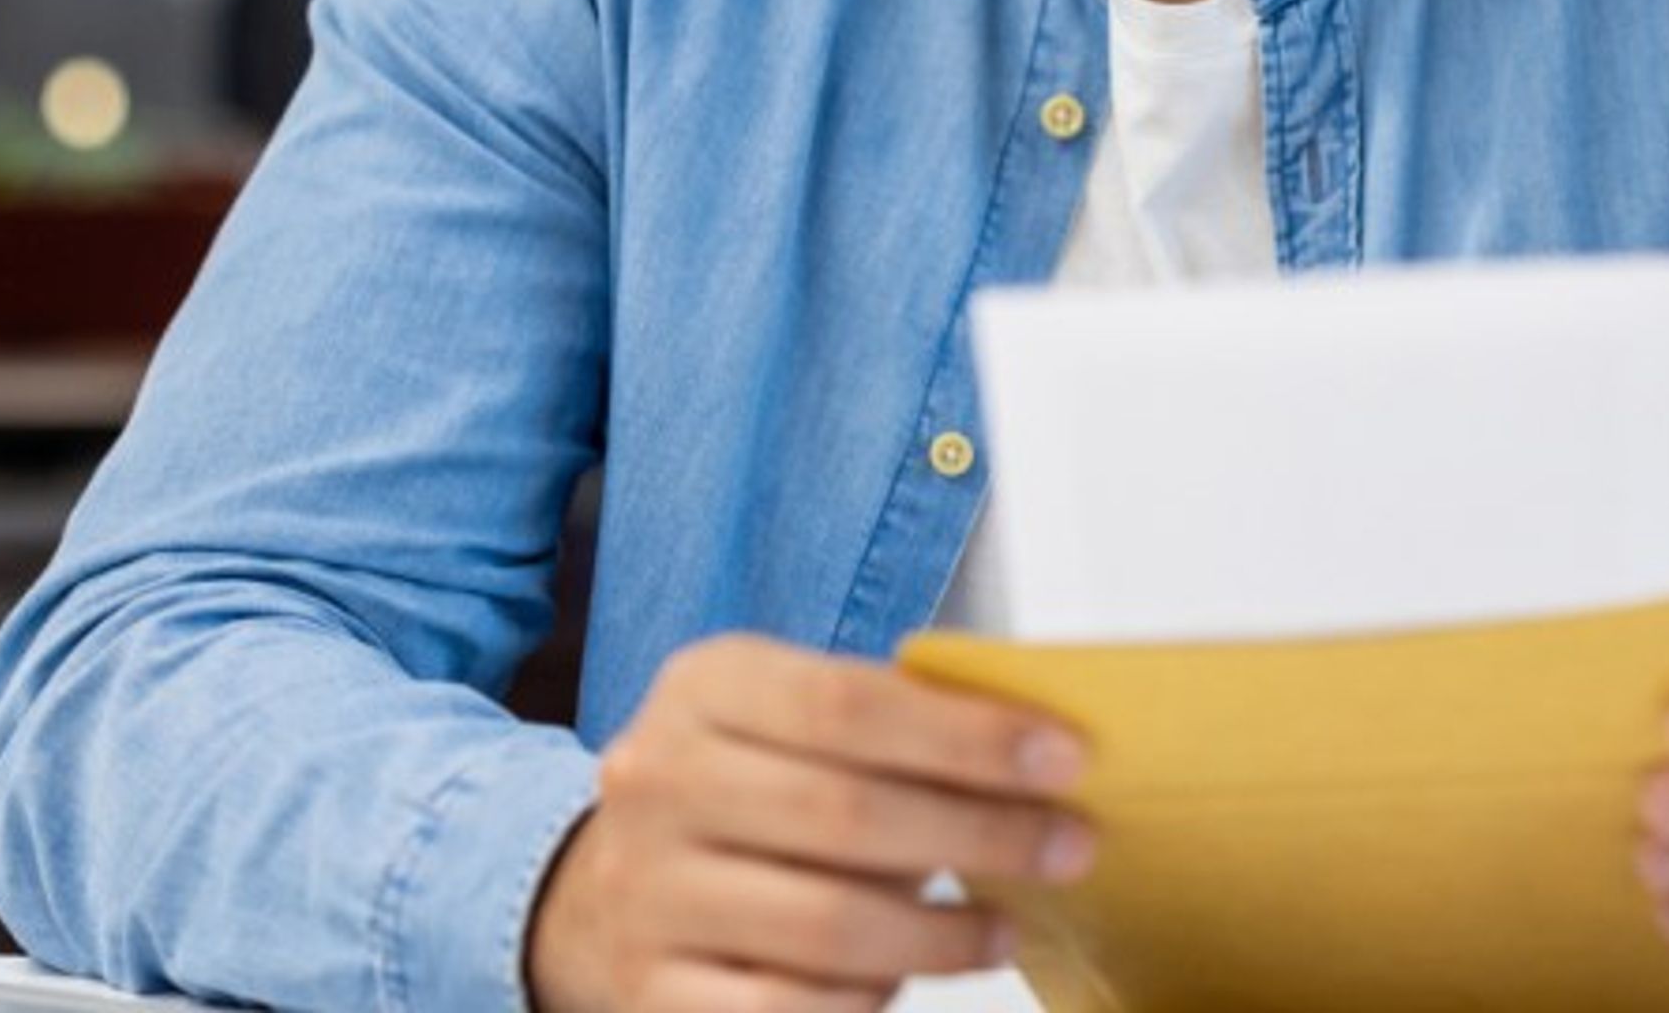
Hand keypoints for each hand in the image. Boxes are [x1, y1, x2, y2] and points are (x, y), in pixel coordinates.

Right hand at [525, 633, 1097, 1012]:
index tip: (1062, 758)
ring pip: (826, 924)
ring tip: (1004, 927)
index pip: (849, 701)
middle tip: (1069, 845)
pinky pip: (787, 1009)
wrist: (599, 888)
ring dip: (942, 932)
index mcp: (703, 688)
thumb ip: (890, 719)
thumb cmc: (738, 790)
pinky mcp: (652, 989)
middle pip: (848, 813)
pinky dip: (868, 1000)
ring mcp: (647, 892)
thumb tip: (1035, 753)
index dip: (966, 734)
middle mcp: (658, 781)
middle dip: (982, 833)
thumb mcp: (785, 717)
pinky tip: (914, 977)